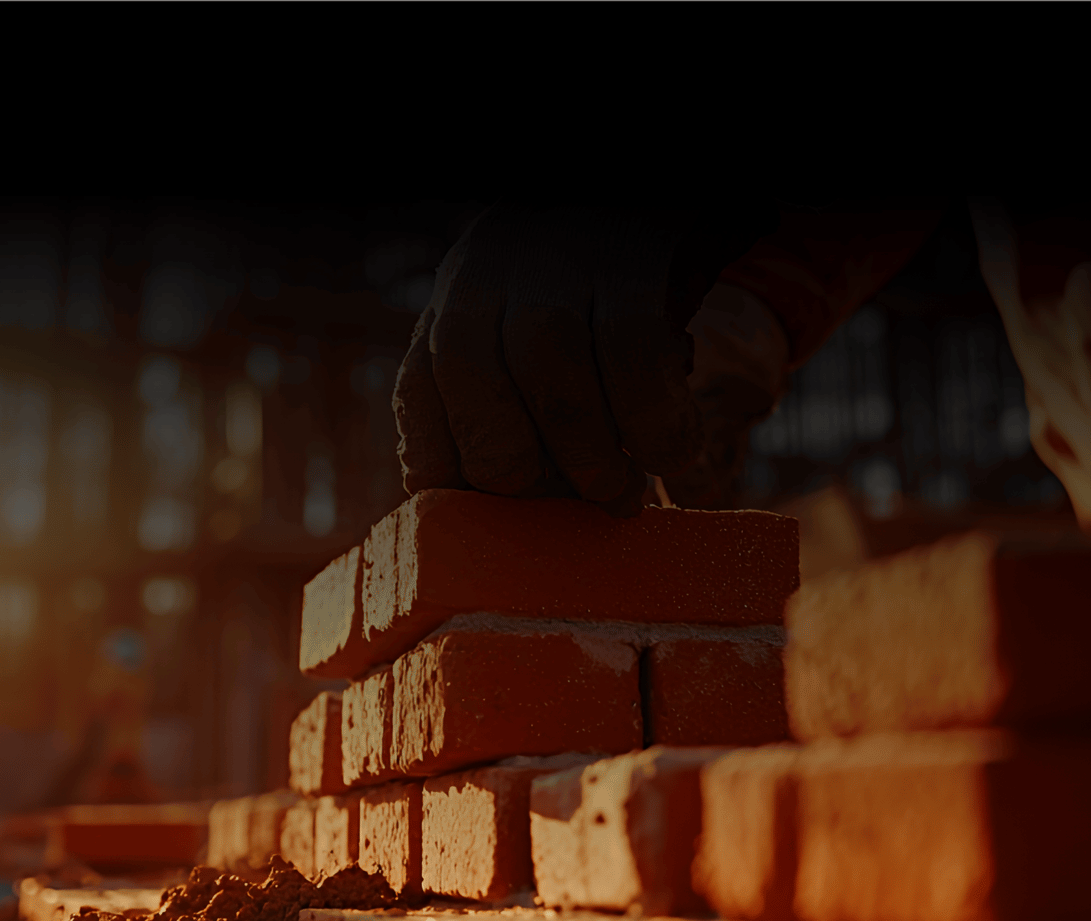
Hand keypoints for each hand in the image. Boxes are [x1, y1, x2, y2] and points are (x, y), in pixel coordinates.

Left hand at [392, 204, 764, 515]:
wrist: (659, 216)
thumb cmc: (594, 323)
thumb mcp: (530, 358)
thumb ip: (514, 428)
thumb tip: (515, 534)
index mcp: (453, 311)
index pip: (420, 395)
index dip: (454, 471)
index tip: (506, 518)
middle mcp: (488, 274)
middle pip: (468, 370)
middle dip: (513, 463)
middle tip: (568, 504)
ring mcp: (557, 258)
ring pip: (546, 356)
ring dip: (585, 449)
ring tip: (623, 494)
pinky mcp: (632, 256)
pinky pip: (632, 346)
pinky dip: (651, 417)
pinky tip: (671, 451)